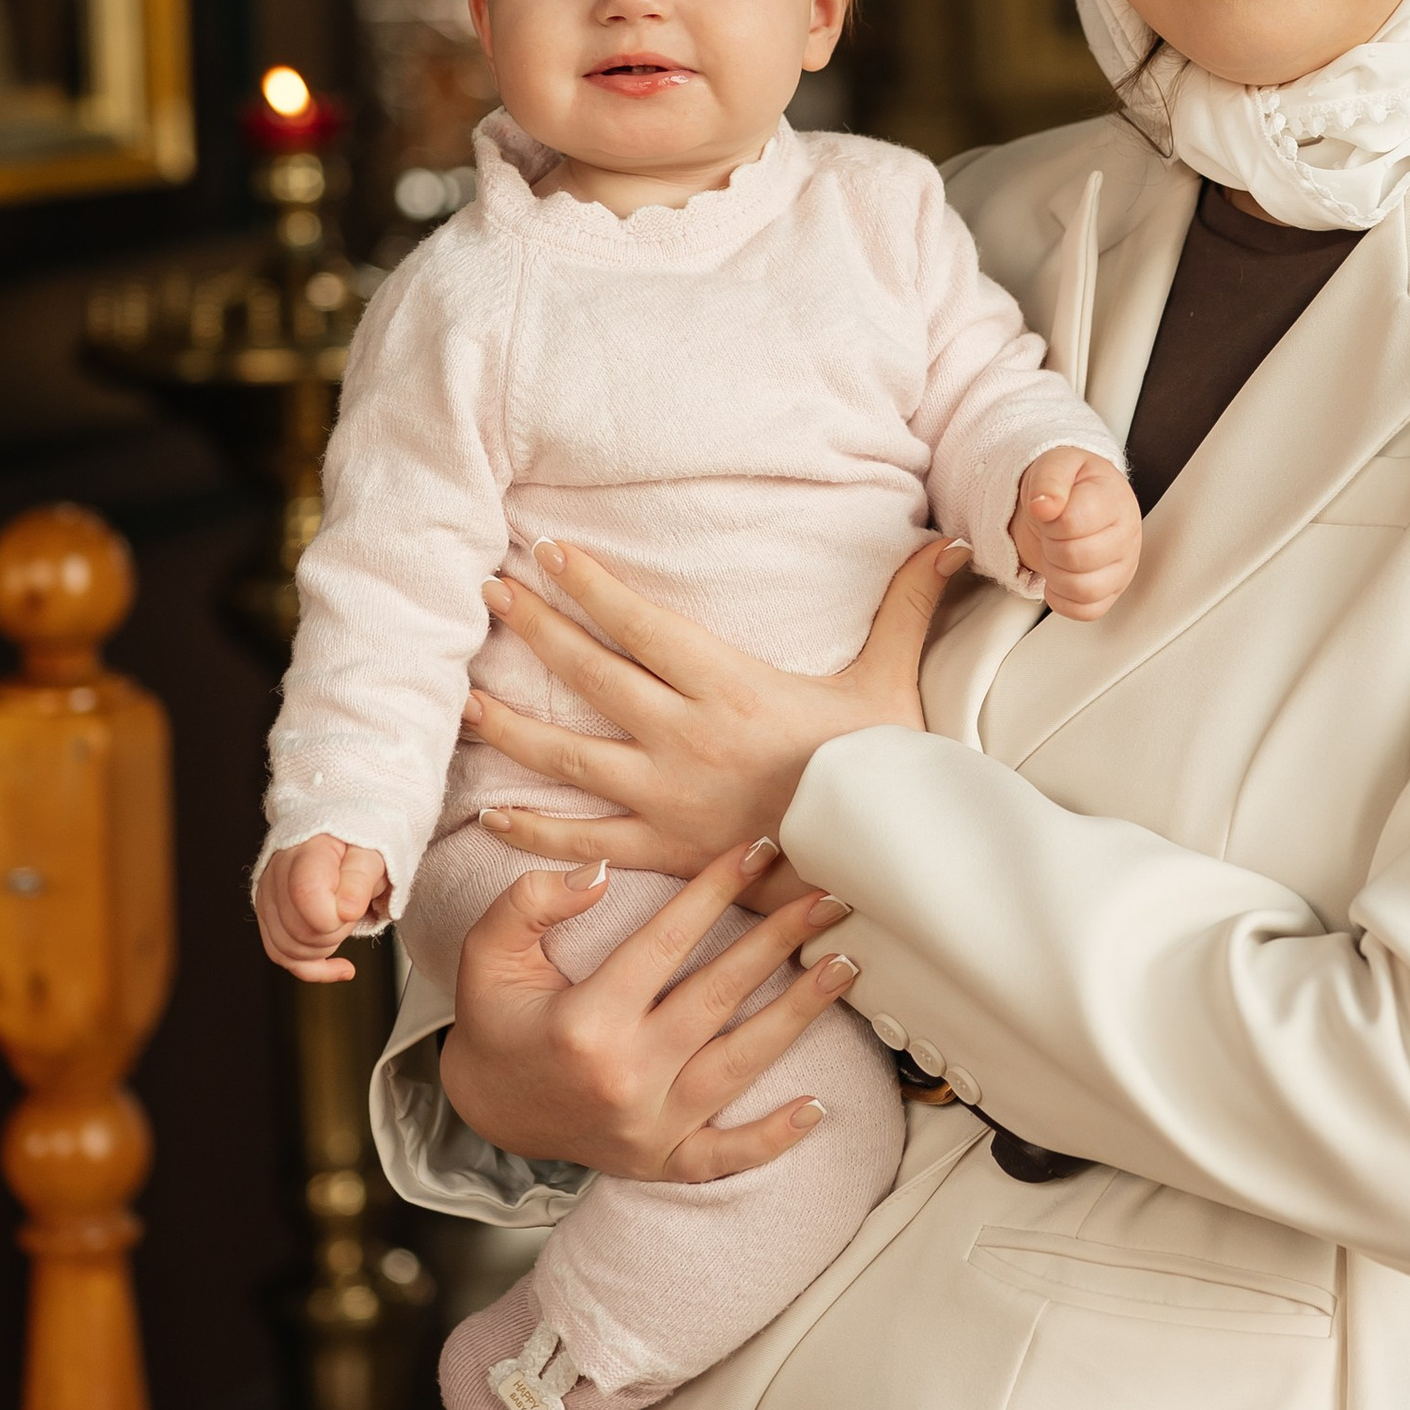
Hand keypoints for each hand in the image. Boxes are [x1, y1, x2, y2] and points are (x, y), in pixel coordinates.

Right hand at [256, 833, 388, 983]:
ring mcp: (270, 896)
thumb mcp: (372, 853)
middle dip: (336, 932)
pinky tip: (340, 966)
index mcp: (307, 851)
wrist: (341, 838)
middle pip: (298, 930)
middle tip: (354, 911)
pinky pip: (282, 956)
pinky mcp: (269, 916)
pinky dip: (315, 968)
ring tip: (343, 924)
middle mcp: (279, 873)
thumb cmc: (356, 843)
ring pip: (287, 948)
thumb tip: (347, 910)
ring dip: (325, 948)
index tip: (354, 909)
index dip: (334, 917)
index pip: (305, 894)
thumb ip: (360, 879)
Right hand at [440, 838, 862, 1180]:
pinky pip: (726, 1156)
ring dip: (798, 1015)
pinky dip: (773, 1138)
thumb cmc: (496, 1018)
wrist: (486, 1108)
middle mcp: (625, 1078)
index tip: (757, 848)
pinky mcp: (660, 1162)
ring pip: (738, 1066)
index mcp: (585, 1024)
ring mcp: (648, 1127)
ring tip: (844, 966)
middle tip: (830, 897)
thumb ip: (531, 902)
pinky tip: (819, 1107)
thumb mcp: (488, 952)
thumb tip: (599, 873)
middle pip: (718, 998)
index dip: (714, 891)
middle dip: (778, 941)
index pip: (665, 944)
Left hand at [464, 532, 967, 877]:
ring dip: (512, 724)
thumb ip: (905, 607)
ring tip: (463, 696)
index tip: (548, 551)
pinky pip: (586, 840)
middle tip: (487, 591)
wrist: (884, 866)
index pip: (644, 625)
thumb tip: (947, 543)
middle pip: (593, 675)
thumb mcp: (892, 683)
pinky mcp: (665, 852)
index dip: (592, 585)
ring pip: (570, 755)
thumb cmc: (882, 773)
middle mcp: (687, 738)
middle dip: (535, 629)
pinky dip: (536, 830)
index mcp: (732, 689)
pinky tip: (493, 813)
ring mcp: (668, 798)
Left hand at [1011, 448, 1142, 619]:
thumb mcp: (1054, 465)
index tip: (1049, 510)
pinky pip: (1086, 612)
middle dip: (1050, 545)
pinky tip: (1060, 575)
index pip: (1074, 522)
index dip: (1050, 520)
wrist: (1073, 501)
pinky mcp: (1113, 592)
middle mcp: (1127, 534)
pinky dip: (1063, 599)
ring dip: (1056, 574)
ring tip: (1056, 552)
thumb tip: (1045, 506)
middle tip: (1051, 532)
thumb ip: (1048, 479)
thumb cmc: (1068, 484)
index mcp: (1114, 498)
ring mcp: (1123, 567)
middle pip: (1076, 558)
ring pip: (1084, 590)